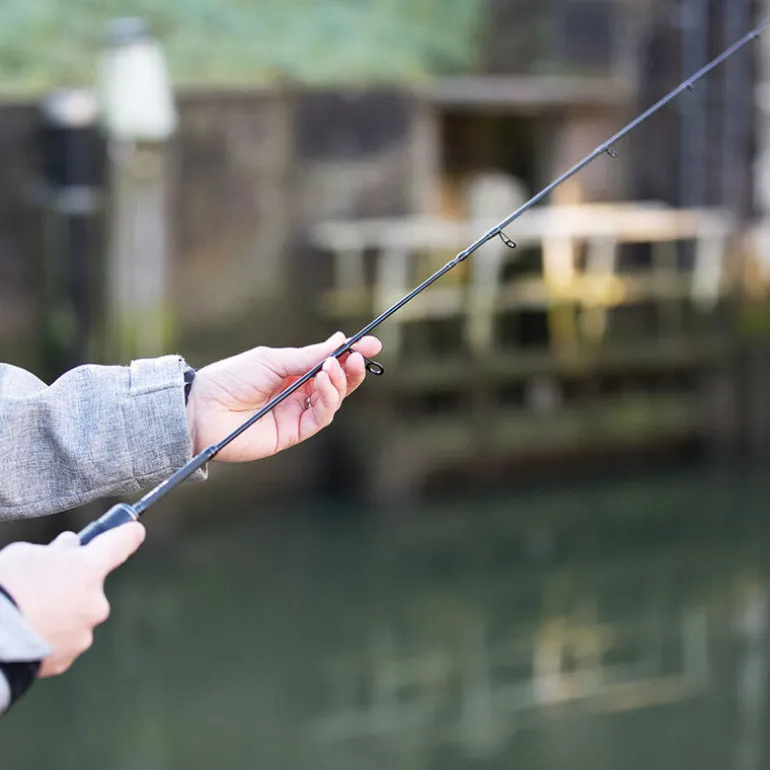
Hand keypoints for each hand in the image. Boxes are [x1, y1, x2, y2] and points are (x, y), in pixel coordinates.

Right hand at [0, 523, 144, 677]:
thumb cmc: (5, 588)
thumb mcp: (27, 554)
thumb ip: (55, 551)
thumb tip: (69, 548)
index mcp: (89, 569)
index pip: (122, 543)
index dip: (126, 534)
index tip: (133, 531)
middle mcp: (95, 602)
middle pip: (89, 585)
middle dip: (70, 583)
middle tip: (38, 585)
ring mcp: (83, 633)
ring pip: (75, 616)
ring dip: (58, 613)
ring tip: (24, 613)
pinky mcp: (66, 659)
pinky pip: (61, 641)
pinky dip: (46, 636)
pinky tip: (24, 633)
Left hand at [186, 331, 381, 461]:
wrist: (204, 410)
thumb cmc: (231, 379)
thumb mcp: (272, 360)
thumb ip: (308, 356)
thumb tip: (339, 340)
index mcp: (292, 372)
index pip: (329, 364)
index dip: (351, 355)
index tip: (371, 344)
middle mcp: (298, 393)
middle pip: (337, 384)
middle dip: (352, 370)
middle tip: (359, 357)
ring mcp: (297, 414)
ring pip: (333, 401)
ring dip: (339, 382)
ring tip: (332, 368)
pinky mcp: (294, 433)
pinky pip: (320, 417)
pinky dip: (328, 399)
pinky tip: (323, 382)